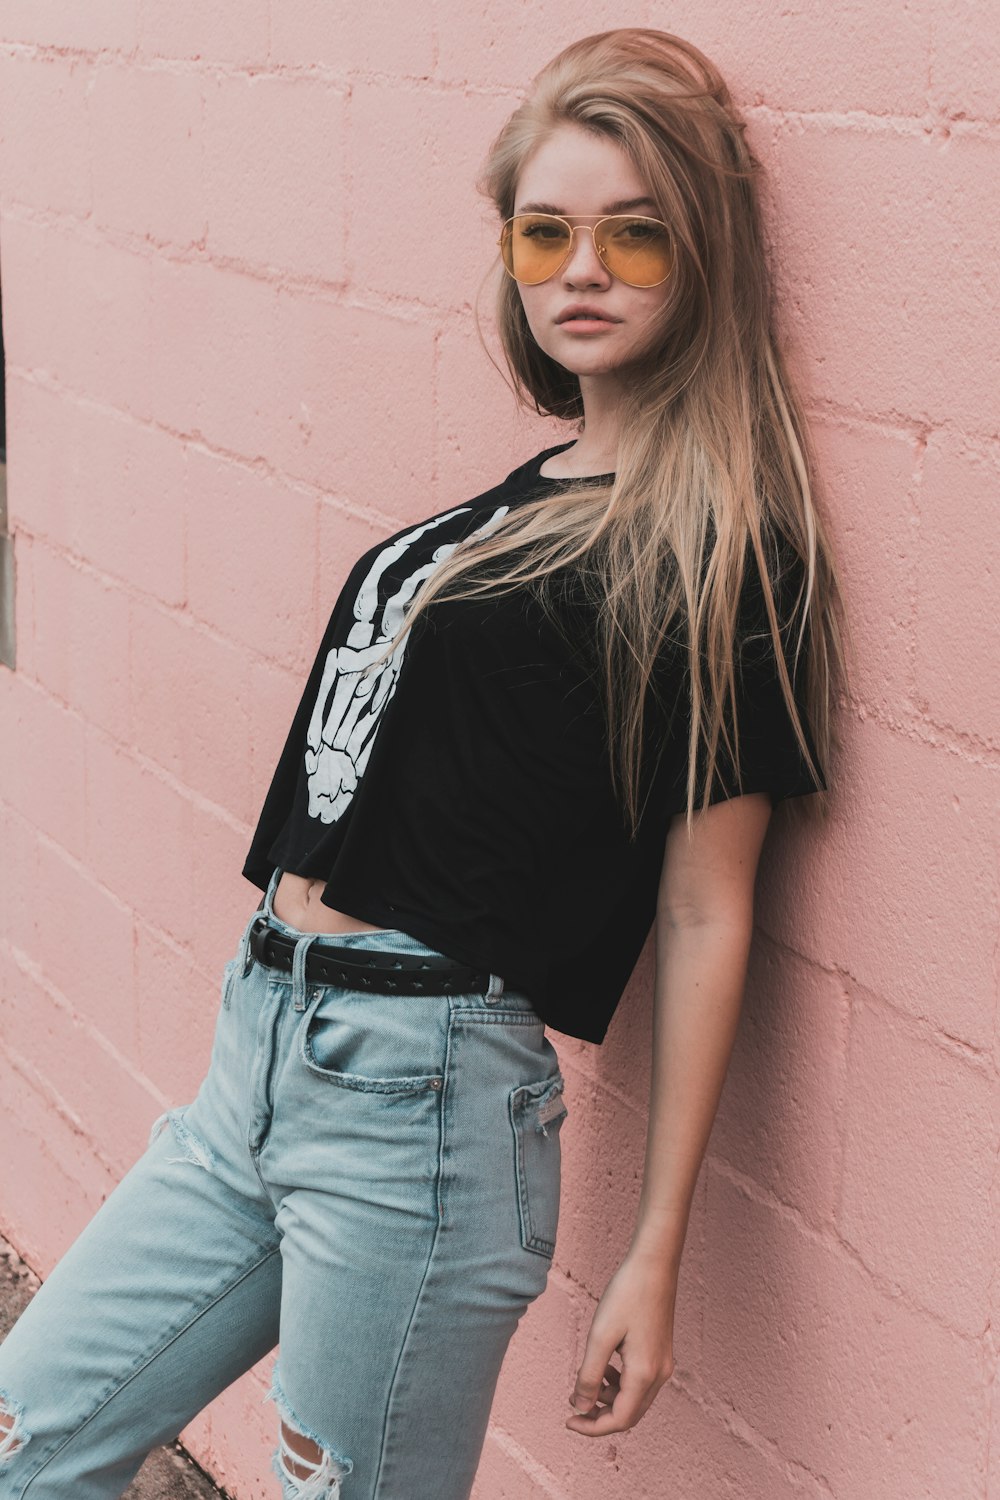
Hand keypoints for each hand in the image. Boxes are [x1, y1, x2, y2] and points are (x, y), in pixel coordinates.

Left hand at [566, 1248, 677, 1436]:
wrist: (654, 1264)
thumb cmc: (627, 1294)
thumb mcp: (600, 1335)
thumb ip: (589, 1376)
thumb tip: (581, 1407)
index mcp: (645, 1374)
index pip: (619, 1420)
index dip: (592, 1427)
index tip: (568, 1421)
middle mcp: (659, 1375)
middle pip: (629, 1415)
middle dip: (600, 1416)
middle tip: (573, 1406)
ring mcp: (663, 1364)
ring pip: (634, 1400)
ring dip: (609, 1399)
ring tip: (585, 1383)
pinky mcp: (661, 1353)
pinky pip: (639, 1382)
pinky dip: (619, 1384)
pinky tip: (604, 1367)